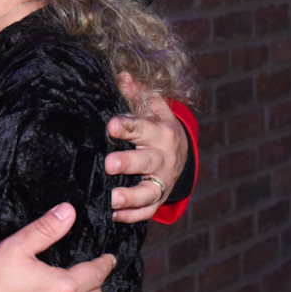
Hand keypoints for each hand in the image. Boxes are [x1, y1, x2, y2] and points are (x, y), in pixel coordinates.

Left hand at [105, 72, 187, 221]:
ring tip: (111, 199)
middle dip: (128, 163)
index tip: (111, 125)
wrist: (182, 154)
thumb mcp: (152, 108)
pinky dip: (132, 216)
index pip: (142, 127)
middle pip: (147, 161)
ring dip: (130, 197)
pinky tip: (114, 215)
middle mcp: (163, 157)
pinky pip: (148, 210)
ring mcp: (163, 180)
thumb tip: (122, 75)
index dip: (127, 126)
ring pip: (149, 191)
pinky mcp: (159, 198)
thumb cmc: (158, 127)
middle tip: (108, 164)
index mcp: (160, 132)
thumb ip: (137, 93)